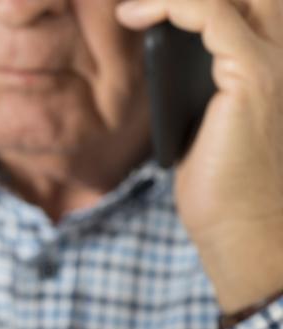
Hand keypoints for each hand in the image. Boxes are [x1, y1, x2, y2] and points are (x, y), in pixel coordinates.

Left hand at [117, 0, 282, 312]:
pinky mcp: (251, 76)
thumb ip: (198, 89)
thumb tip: (163, 63)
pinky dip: (170, 5)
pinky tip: (135, 16)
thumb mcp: (205, 126)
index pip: (252, 6)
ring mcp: (274, 63)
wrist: (244, 232)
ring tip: (133, 8)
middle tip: (146, 4)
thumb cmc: (224, 190)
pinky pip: (209, 13)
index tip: (146, 8)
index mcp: (272, 68)